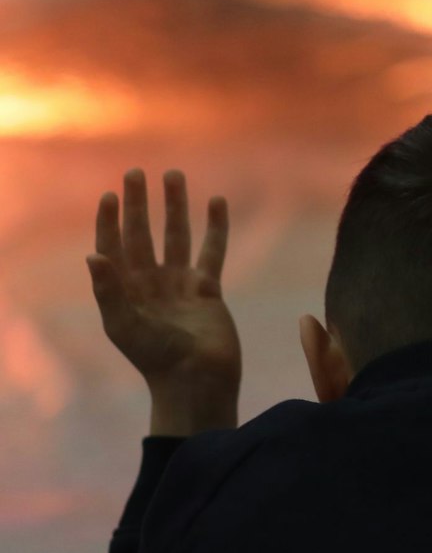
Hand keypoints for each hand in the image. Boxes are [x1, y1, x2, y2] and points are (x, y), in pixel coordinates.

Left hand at [86, 169, 240, 435]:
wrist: (197, 379)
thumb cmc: (155, 357)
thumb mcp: (124, 324)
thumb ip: (109, 289)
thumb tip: (93, 254)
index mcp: (124, 291)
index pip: (113, 247)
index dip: (109, 221)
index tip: (109, 195)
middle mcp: (150, 283)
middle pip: (142, 234)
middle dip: (139, 204)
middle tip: (135, 172)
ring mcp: (179, 285)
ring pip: (176, 236)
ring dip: (174, 207)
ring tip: (174, 175)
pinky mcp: (208, 289)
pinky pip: (212, 250)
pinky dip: (215, 226)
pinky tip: (217, 202)